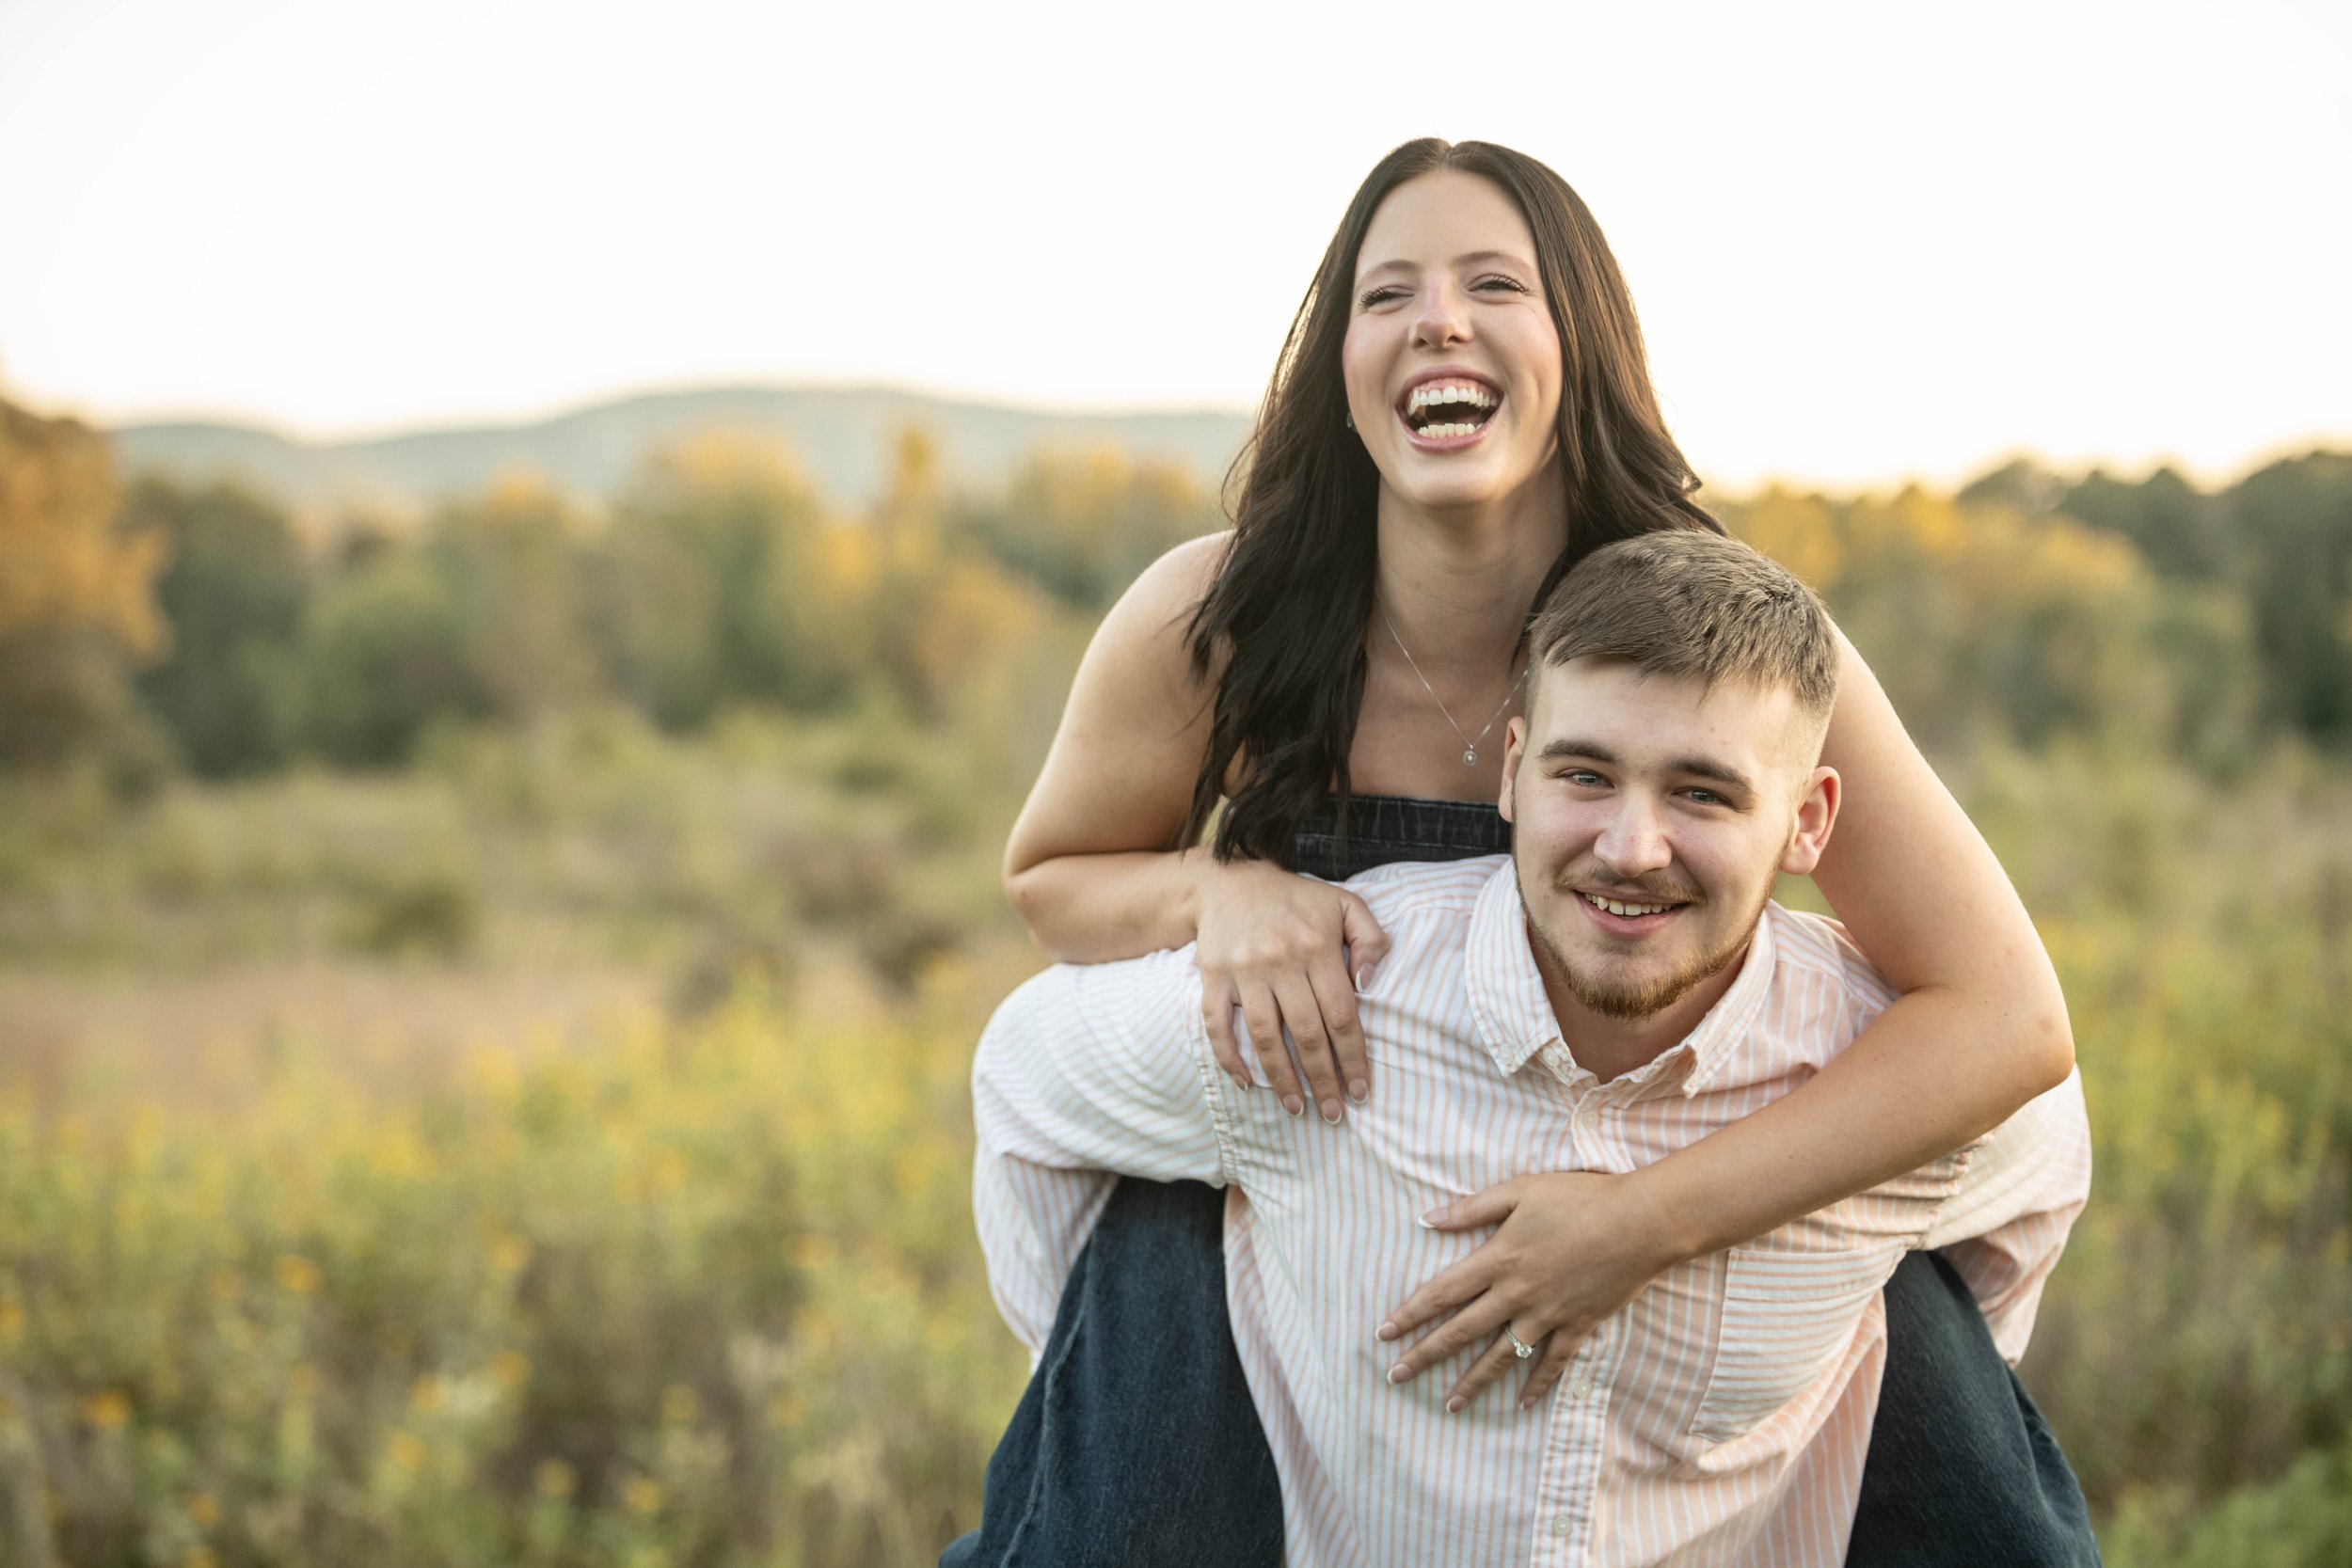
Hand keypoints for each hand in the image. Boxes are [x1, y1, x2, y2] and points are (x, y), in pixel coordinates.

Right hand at [1192, 857, 1391, 1122]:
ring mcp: (1243, 971)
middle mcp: (1280, 960)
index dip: (1352, 1058)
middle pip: (1307, 1033)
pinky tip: (1246, 1083)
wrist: (1229, 879)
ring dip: (1281, 1078)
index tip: (1360, 1092)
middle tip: (1333, 1114)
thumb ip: (1371, 939)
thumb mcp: (1346, 904)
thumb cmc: (1296, 899)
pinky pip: (1218, 1025)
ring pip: (1265, 1036)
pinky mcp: (1213, 976)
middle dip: (1323, 1079)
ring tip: (1297, 1107)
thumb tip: (1370, 983)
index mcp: (1317, 946)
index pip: (1342, 1015)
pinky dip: (1229, 1057)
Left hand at [1378, 1171, 1679, 1411]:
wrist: (1641, 1222)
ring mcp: (1548, 1315)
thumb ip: (1472, 1209)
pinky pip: (1552, 1364)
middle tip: (1395, 1377)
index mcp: (1498, 1260)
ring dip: (1472, 1383)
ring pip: (1501, 1357)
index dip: (1410, 1314)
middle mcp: (1516, 1294)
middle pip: (1461, 1332)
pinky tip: (1520, 1406)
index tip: (1382, 1333)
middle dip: (1424, 1356)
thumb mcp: (1520, 1191)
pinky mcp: (1578, 1326)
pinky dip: (1536, 1386)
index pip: (1441, 1293)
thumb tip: (1426, 1219)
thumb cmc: (1580, 1198)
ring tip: (1449, 1404)